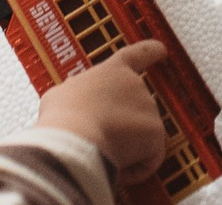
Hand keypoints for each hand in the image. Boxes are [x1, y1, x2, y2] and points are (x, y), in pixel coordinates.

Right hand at [33, 41, 168, 181]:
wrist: (73, 137)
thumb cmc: (61, 117)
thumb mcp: (60, 97)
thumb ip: (75, 96)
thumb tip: (74, 104)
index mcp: (111, 72)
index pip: (136, 56)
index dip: (150, 52)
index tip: (161, 50)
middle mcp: (135, 85)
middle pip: (134, 112)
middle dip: (121, 131)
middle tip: (97, 141)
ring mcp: (149, 108)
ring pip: (138, 140)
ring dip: (122, 151)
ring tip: (99, 152)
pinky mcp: (156, 132)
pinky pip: (147, 160)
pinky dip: (132, 171)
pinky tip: (115, 168)